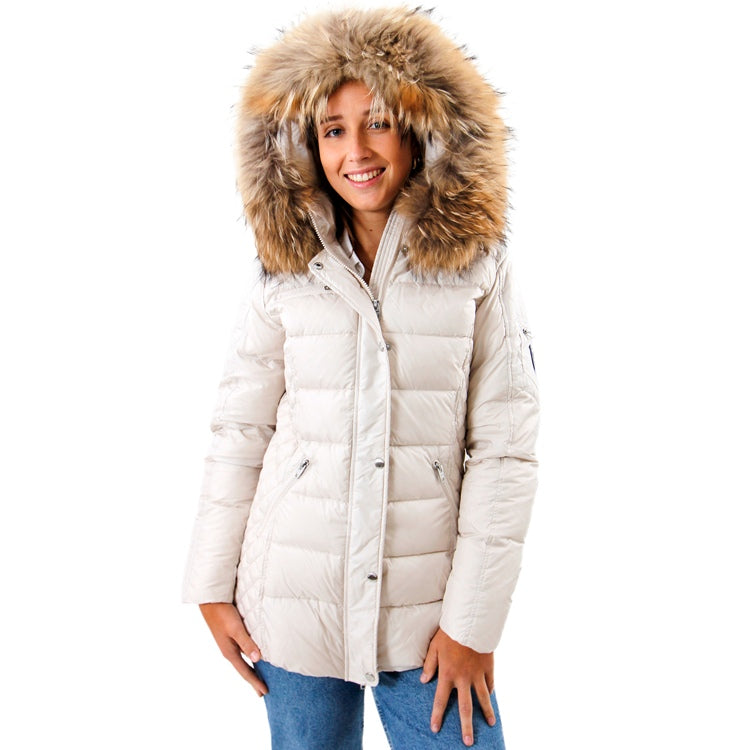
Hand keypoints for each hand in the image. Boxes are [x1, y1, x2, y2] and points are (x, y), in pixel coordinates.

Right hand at [199, 602, 267, 696]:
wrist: (210, 602)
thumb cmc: (223, 614)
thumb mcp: (236, 629)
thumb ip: (247, 643)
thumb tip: (258, 659)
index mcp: (230, 653)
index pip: (246, 672)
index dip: (255, 682)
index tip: (265, 692)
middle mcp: (229, 651)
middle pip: (244, 670)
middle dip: (253, 680)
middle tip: (262, 691)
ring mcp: (229, 645)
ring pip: (243, 661)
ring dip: (251, 670)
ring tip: (259, 676)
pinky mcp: (230, 637)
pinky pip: (242, 652)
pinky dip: (249, 658)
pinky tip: (253, 656)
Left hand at [420, 627, 494, 746]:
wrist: (471, 622)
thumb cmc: (450, 633)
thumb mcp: (434, 647)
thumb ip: (429, 664)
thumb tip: (423, 680)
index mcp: (448, 674)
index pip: (441, 700)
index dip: (437, 715)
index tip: (435, 729)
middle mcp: (463, 678)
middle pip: (465, 707)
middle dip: (466, 726)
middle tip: (468, 742)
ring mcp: (477, 674)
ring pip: (483, 698)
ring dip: (486, 712)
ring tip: (490, 724)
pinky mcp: (488, 667)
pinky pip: (490, 683)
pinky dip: (490, 691)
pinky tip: (491, 699)